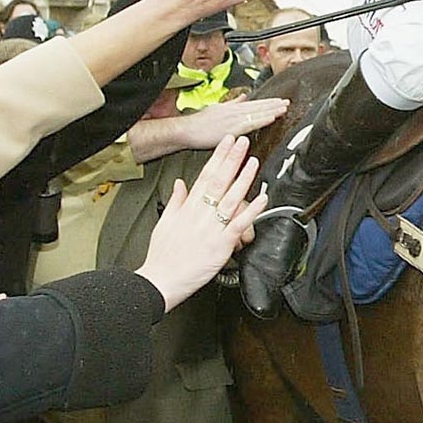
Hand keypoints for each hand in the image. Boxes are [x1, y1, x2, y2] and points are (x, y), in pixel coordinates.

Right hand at [136, 136, 266, 308]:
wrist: (161, 281)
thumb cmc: (161, 257)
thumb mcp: (163, 223)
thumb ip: (175, 201)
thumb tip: (179, 184)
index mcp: (187, 208)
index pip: (204, 176)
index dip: (218, 157)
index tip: (227, 143)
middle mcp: (199, 215)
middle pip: (218, 181)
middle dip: (232, 160)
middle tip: (243, 142)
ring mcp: (211, 229)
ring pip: (230, 199)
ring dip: (243, 179)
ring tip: (253, 162)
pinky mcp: (220, 245)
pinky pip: (238, 225)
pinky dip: (250, 211)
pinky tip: (261, 199)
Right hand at [174, 95, 288, 148]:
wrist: (187, 130)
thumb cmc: (199, 123)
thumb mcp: (217, 108)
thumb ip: (232, 103)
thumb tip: (243, 97)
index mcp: (232, 107)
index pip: (254, 103)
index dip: (268, 102)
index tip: (280, 101)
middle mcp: (234, 110)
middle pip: (258, 106)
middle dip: (274, 104)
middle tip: (288, 102)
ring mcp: (234, 118)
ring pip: (257, 113)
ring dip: (272, 110)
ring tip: (284, 108)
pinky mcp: (232, 128)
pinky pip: (251, 123)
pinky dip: (262, 119)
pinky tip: (272, 118)